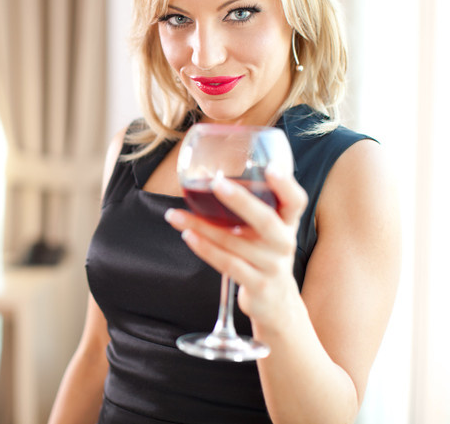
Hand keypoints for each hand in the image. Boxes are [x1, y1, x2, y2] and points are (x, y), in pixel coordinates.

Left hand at [164, 169, 307, 330]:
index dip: (286, 185)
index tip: (271, 167)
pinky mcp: (257, 285)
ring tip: (174, 215)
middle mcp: (284, 243)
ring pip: (234, 243)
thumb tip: (213, 169)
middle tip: (216, 183)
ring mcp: (272, 266)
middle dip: (241, 201)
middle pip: (266, 220)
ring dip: (202, 226)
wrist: (276, 301)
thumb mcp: (269, 228)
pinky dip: (205, 249)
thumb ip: (253, 202)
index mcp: (288, 222)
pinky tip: (187, 236)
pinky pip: (228, 264)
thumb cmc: (264, 252)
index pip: (295, 201)